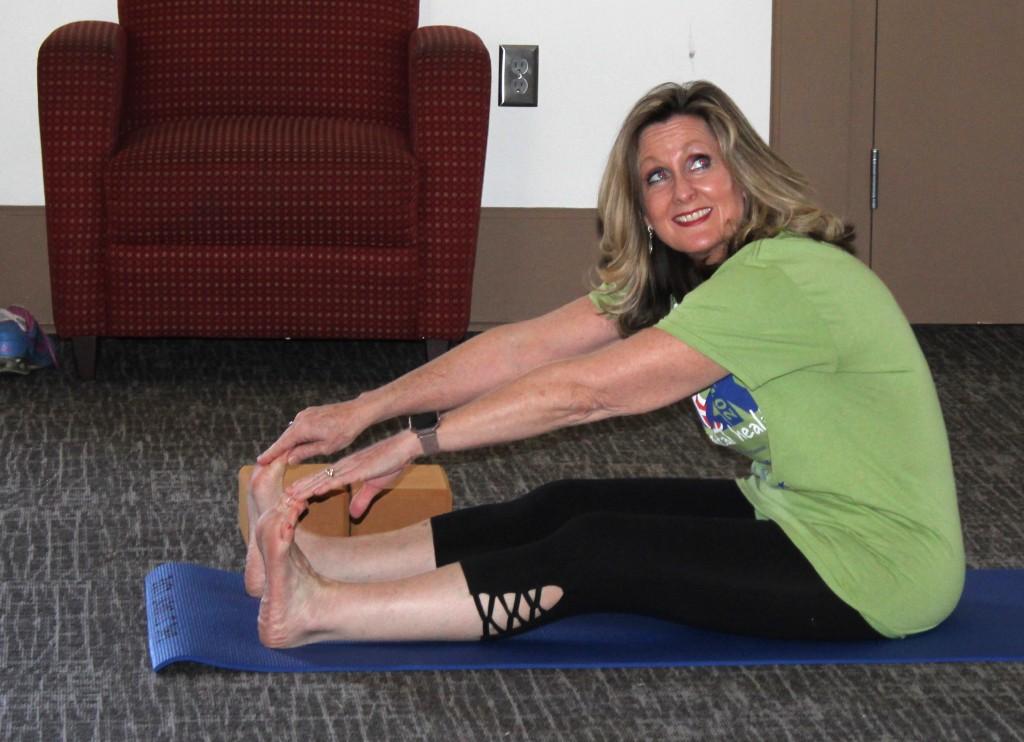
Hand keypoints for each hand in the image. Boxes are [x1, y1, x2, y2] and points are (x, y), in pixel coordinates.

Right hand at [258, 400, 369, 465]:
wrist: (357, 412)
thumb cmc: (344, 431)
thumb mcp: (326, 448)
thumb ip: (306, 452)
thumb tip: (289, 459)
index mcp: (302, 429)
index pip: (282, 444)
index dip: (271, 454)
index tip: (259, 461)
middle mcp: (300, 419)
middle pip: (285, 437)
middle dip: (276, 449)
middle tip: (265, 461)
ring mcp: (305, 414)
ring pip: (293, 431)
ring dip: (287, 442)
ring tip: (278, 455)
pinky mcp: (311, 412)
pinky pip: (299, 426)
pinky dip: (296, 435)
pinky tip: (295, 443)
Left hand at [284, 431, 422, 517]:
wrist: (404, 447)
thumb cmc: (391, 462)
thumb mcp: (375, 486)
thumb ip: (362, 499)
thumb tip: (353, 514)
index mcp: (346, 469)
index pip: (321, 479)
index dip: (306, 487)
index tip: (291, 496)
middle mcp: (344, 467)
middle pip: (317, 479)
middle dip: (300, 489)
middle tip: (282, 499)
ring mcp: (351, 468)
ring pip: (324, 479)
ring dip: (307, 488)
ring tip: (291, 496)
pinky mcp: (360, 470)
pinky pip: (341, 479)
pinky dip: (328, 485)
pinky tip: (316, 490)